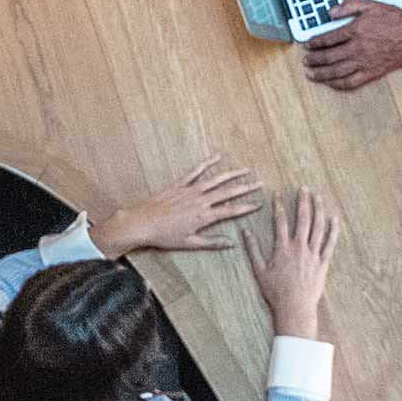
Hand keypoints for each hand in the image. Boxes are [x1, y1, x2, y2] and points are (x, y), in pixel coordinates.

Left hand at [89, 152, 262, 256]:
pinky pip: (195, 171)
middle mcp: (200, 200)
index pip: (231, 211)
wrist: (141, 222)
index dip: (247, 207)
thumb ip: (212, 242)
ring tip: (246, 170)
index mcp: (204, 216)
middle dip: (246, 188)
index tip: (259, 204)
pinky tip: (217, 157)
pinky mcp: (179, 184)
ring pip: (215, 180)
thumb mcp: (190, 244)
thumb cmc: (164, 236)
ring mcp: (190, 190)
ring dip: (232, 174)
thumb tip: (231, 243)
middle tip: (260, 183)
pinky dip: (206, 163)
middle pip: (228, 192)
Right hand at [253, 188, 339, 339]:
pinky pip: (330, 243)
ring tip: (319, 197)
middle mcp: (299, 248)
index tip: (277, 195)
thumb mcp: (259, 270)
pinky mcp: (323, 263)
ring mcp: (313, 254)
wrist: (295, 307)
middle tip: (304, 188)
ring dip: (319, 210)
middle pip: (303, 219)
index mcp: (282, 249)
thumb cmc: (275, 291)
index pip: (280, 221)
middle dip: (303, 202)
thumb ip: (252, 250)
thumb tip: (245, 232)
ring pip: (318, 227)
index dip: (279, 206)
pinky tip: (334, 218)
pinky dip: (332, 230)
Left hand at [301, 0, 401, 92]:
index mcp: (355, 30)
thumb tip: (330, 12)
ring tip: (311, 74)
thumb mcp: (371, 5)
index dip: (314, 43)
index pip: (327, 39)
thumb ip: (349, 6)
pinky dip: (338, 84)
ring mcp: (364, 62)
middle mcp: (357, 48)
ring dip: (321, 74)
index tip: (308, 45)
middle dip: (314, 59)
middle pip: (328, 56)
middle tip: (306, 60)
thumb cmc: (395, 21)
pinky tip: (330, 83)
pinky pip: (351, 82)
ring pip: (336, 71)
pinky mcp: (372, 73)